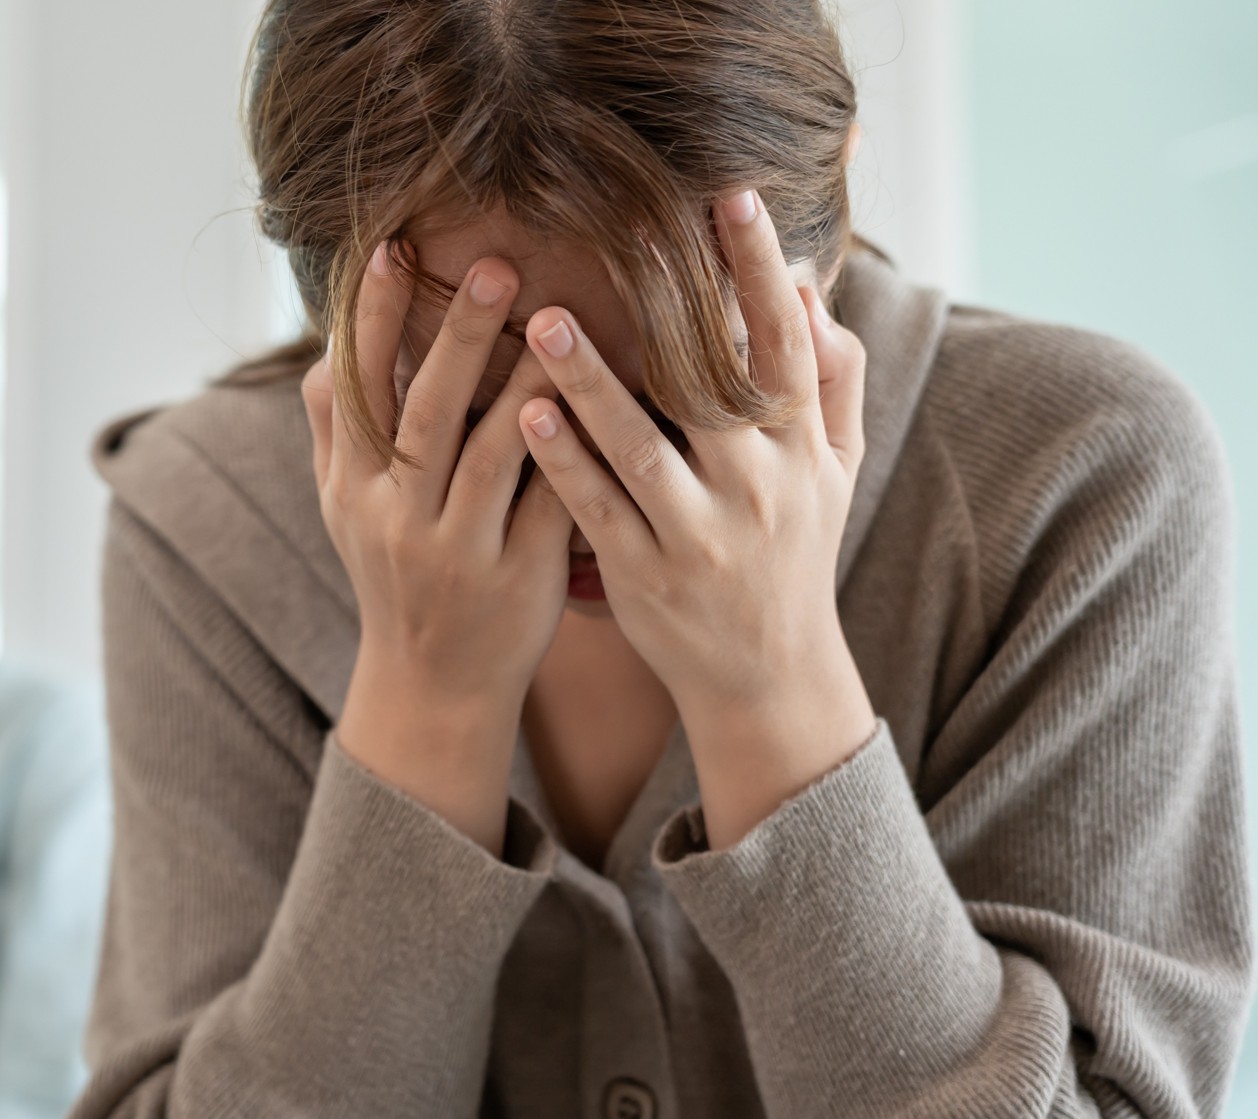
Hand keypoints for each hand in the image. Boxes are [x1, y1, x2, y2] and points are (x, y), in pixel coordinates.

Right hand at [303, 242, 575, 852]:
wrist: (432, 686)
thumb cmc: (393, 578)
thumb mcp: (343, 511)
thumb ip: (333, 433)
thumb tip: (323, 353)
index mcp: (353, 489)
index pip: (356, 388)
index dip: (371, 317)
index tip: (394, 246)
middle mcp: (397, 518)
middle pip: (425, 413)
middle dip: (457, 335)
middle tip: (497, 264)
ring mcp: (458, 551)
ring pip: (492, 455)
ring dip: (527, 383)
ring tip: (562, 320)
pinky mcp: (519, 578)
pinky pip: (550, 503)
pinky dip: (574, 451)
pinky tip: (605, 402)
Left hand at [517, 190, 876, 850]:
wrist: (769, 678)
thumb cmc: (795, 556)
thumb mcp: (835, 473)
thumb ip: (830, 384)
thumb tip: (812, 294)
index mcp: (802, 450)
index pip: (784, 344)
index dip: (759, 270)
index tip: (730, 200)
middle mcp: (757, 488)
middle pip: (709, 383)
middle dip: (669, 309)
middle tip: (621, 235)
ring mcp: (697, 534)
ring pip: (641, 445)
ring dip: (590, 381)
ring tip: (544, 320)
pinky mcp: (644, 575)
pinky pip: (597, 509)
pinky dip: (562, 460)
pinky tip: (524, 413)